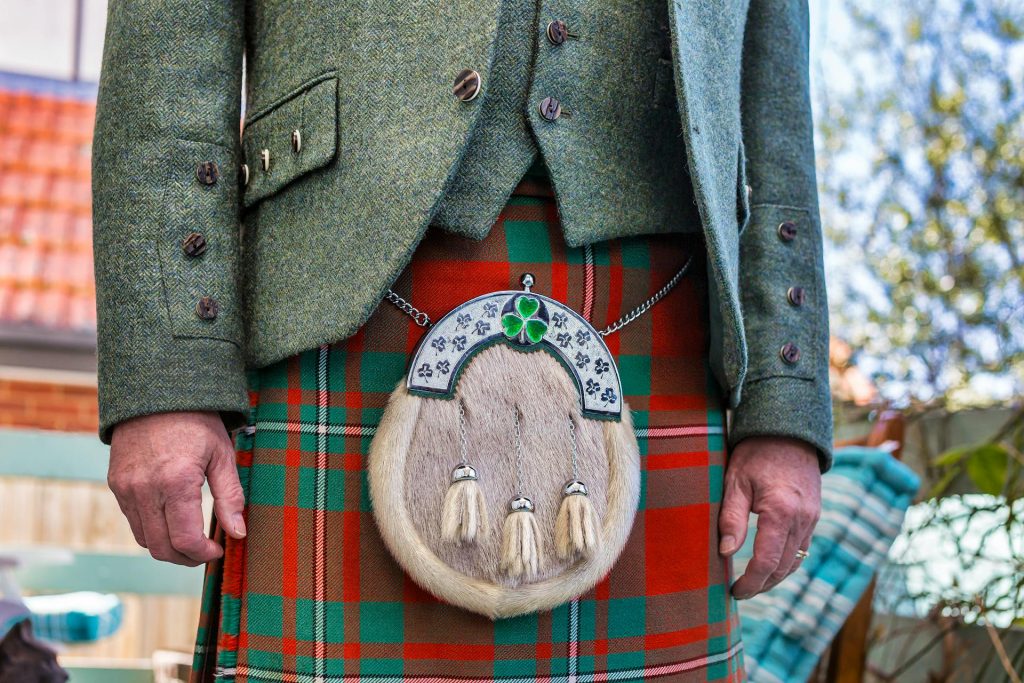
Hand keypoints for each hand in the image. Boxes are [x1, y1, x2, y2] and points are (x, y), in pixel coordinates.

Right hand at [107, 411, 246, 565]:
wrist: (157, 393)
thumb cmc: (197, 422)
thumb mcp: (223, 455)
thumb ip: (230, 497)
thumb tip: (239, 533)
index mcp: (176, 482)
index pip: (185, 540)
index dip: (204, 554)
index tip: (219, 550)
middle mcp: (145, 489)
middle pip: (162, 548)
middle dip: (186, 558)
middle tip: (206, 552)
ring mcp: (126, 488)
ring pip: (144, 539)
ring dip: (168, 547)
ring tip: (191, 539)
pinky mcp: (116, 485)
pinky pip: (133, 521)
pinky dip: (152, 529)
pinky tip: (172, 520)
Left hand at [717, 435, 820, 598]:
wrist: (788, 430)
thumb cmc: (756, 453)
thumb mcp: (735, 480)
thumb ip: (731, 517)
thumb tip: (725, 552)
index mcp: (781, 511)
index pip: (766, 561)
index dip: (750, 582)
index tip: (733, 591)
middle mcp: (802, 519)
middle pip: (783, 567)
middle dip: (761, 585)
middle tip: (739, 592)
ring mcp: (812, 518)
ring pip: (795, 561)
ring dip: (774, 577)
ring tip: (752, 584)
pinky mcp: (814, 515)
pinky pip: (802, 547)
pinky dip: (786, 561)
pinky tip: (769, 564)